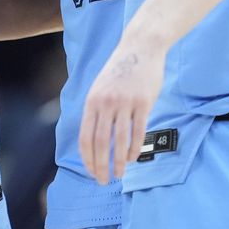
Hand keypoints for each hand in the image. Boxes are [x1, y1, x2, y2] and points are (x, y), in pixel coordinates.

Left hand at [79, 37, 165, 184]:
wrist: (140, 48)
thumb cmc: (120, 71)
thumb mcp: (99, 88)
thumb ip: (96, 110)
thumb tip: (92, 139)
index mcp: (92, 101)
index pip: (85, 137)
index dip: (87, 158)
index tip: (92, 172)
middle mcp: (105, 103)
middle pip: (100, 142)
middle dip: (101, 165)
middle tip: (104, 181)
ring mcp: (125, 102)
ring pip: (119, 140)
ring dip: (119, 161)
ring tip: (120, 174)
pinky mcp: (143, 102)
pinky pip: (138, 131)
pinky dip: (135, 148)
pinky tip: (133, 159)